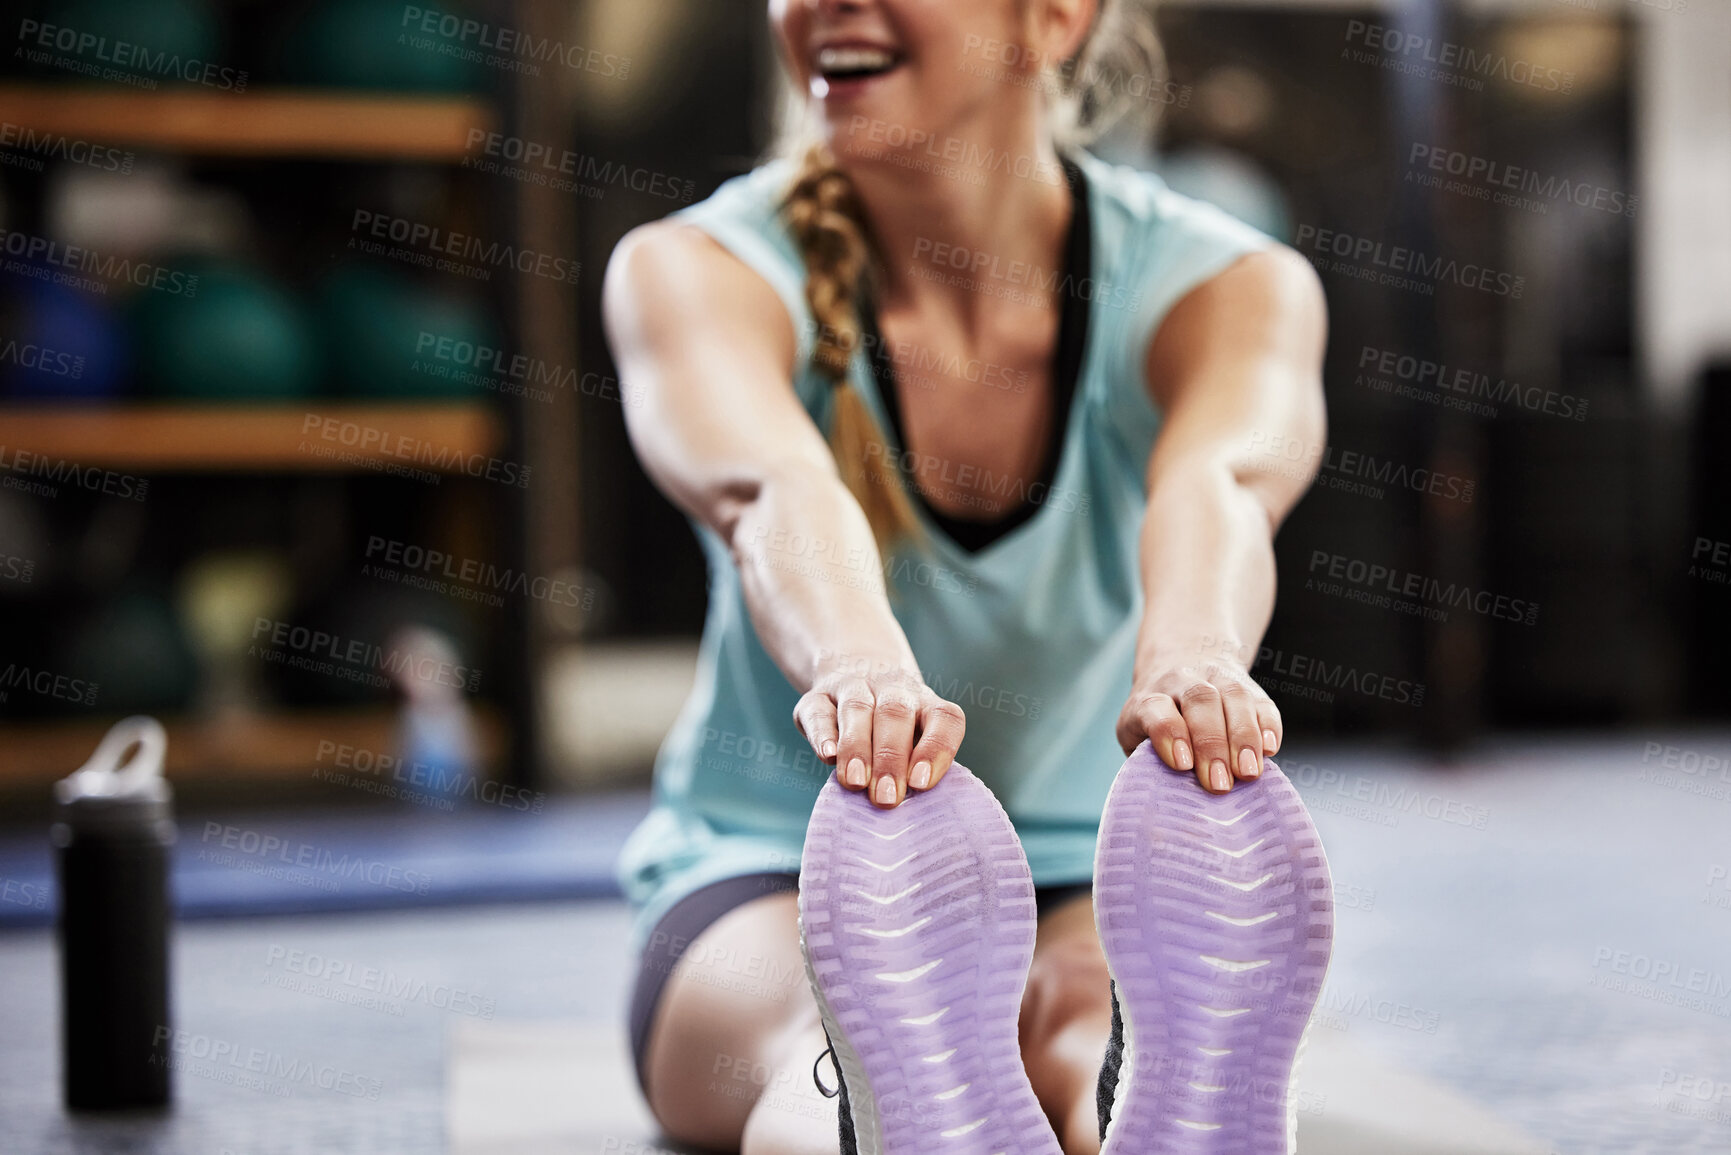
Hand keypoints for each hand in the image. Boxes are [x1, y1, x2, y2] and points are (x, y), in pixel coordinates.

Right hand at [793, 657, 965, 807]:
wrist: (856, 676)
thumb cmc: (894, 735)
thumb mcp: (914, 745)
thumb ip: (914, 772)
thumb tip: (913, 814)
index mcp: (927, 704)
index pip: (943, 718)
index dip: (935, 749)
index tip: (920, 784)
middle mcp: (894, 689)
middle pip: (895, 713)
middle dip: (890, 758)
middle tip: (886, 798)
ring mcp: (854, 687)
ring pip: (857, 708)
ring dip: (857, 747)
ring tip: (855, 782)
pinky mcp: (816, 696)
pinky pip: (818, 710)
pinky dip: (822, 733)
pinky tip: (826, 756)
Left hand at [1115, 648, 1280, 793]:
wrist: (1180, 666)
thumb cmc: (1155, 720)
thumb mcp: (1136, 736)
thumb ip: (1146, 762)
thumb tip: (1162, 802)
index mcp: (1149, 697)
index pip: (1156, 708)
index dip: (1169, 733)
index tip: (1181, 765)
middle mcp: (1183, 680)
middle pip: (1200, 700)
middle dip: (1212, 745)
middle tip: (1219, 784)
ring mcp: (1219, 679)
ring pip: (1234, 696)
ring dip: (1244, 737)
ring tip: (1247, 773)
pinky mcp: (1250, 688)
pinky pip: (1263, 702)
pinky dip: (1268, 726)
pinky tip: (1270, 750)